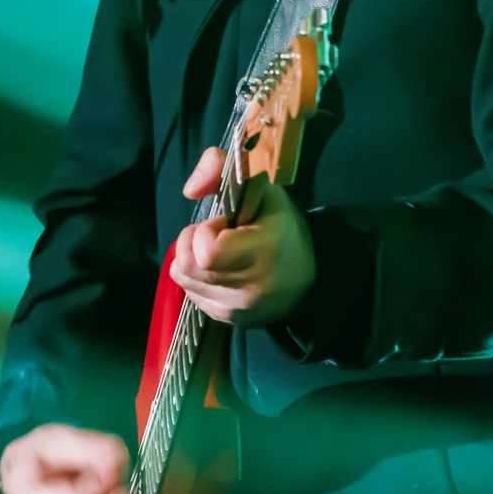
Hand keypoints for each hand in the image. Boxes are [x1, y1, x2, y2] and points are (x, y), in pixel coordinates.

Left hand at [170, 145, 316, 324]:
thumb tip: (189, 188)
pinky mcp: (226, 320)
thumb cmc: (285, 230)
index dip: (207, 231)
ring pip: (184, 279)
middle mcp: (248, 289)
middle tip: (218, 234)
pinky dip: (197, 277)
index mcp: (263, 253)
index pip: (206, 252)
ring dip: (192, 259)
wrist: (309, 281)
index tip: (226, 222)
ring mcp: (235, 309)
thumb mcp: (264, 190)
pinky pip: (191, 294)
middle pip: (188, 264)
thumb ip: (223, 172)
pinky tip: (219, 269)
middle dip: (194, 241)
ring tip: (219, 251)